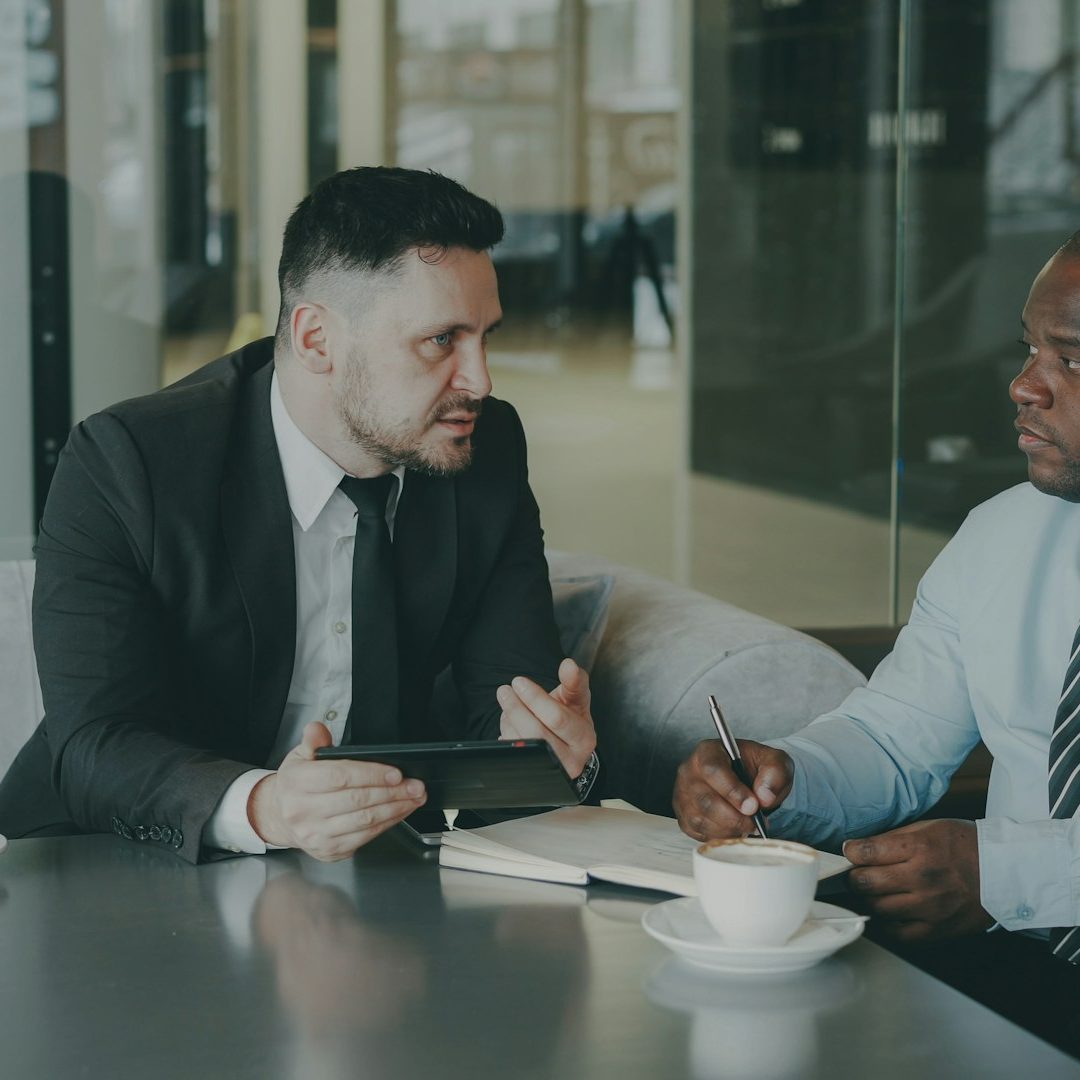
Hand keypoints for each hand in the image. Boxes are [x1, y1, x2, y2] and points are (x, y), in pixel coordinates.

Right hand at [248, 721, 425, 860]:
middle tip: (415, 785)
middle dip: (392, 792)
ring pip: (364, 821)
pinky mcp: (329, 851)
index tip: (396, 773)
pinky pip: (364, 838)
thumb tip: (317, 728)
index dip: (371, 774)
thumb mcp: (300, 756)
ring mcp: (316, 835)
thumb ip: (314, 741)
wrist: (281, 817)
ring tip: (413, 798)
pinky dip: (387, 824)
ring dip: (395, 809)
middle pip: (357, 801)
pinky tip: (398, 812)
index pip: (340, 777)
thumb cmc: (296, 785)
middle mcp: (304, 812)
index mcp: (297, 783)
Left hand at [497, 657, 595, 776]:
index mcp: (584, 739)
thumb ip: (574, 680)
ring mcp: (551, 773)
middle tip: (504, 691)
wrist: (566, 747)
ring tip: (507, 704)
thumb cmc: (570, 718)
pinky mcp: (534, 778)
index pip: (557, 718)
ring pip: (522, 746)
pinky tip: (509, 724)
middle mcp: (571, 761)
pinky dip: (506, 736)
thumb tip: (569, 664)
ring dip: (509, 722)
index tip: (518, 682)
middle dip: (516, 708)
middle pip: (537, 733)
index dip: (535, 698)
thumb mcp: (576, 699)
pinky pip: (514, 757)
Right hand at [673, 738, 793, 840]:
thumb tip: (764, 796)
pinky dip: (720, 836)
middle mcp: (690, 771)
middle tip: (754, 822)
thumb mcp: (775, 761)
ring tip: (747, 825)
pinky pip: (699, 833)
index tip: (753, 806)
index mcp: (708, 751)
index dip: (733, 791)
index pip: (713, 770)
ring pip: (700, 820)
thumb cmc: (757, 768)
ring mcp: (684, 795)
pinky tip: (734, 828)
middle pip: (705, 800)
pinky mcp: (684, 817)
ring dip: (729, 829)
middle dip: (734, 817)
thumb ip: (775, 773)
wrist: (750, 780)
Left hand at [843, 819, 991, 941]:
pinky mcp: (937, 930)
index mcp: (918, 848)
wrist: (1005, 872)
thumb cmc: (966, 845)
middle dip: (855, 876)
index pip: (865, 853)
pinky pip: (898, 934)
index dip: (852, 851)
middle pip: (864, 882)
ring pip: (877, 908)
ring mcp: (929, 908)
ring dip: (870, 899)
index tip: (852, 851)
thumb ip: (893, 838)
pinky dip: (887, 923)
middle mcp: (921, 879)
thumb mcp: (929, 827)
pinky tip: (890, 912)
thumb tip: (860, 848)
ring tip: (876, 890)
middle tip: (859, 872)